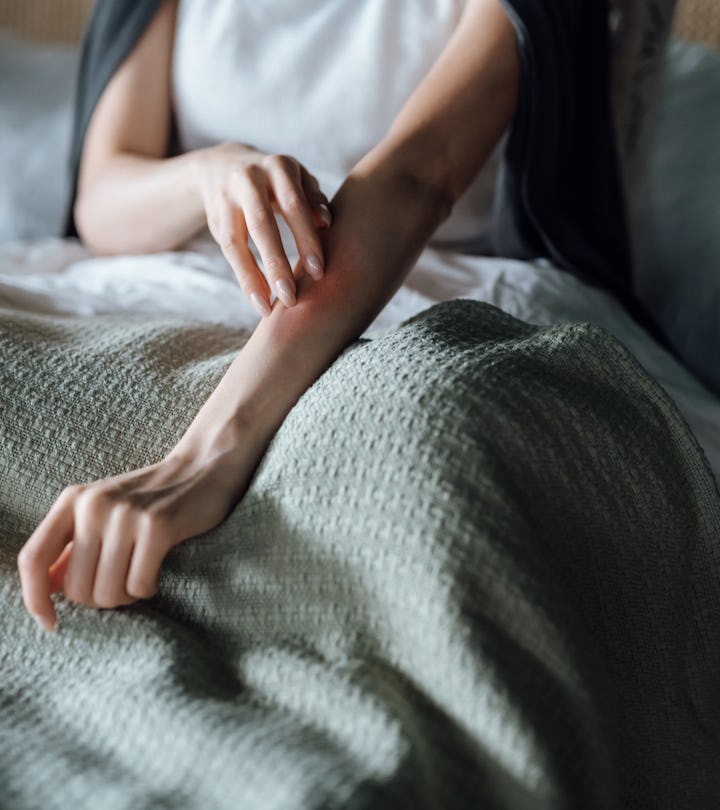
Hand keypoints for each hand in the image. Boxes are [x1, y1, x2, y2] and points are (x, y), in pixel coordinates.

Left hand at [17, 448, 248, 631]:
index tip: (51, 623)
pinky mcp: (159, 526)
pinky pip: (139, 585)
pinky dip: (147, 589)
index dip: (34, 598)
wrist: (205, 466)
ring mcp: (126, 514)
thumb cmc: (153, 497)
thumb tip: (46, 589)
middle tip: (121, 583)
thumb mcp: (104, 513)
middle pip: (76, 588)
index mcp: (73, 500)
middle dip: (100, 598)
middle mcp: (94, 505)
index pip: (33, 558)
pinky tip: (156, 573)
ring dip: (126, 596)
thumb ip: (72, 547)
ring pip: (107, 592)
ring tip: (139, 576)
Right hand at [196, 143, 332, 317]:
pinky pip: (228, 252)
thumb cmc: (278, 182)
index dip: (305, 239)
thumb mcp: (298, 182)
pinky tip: (258, 300)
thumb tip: (326, 223)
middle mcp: (248, 178)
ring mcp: (226, 198)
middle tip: (291, 299)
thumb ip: (314, 200)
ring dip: (253, 277)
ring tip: (269, 308)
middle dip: (276, 263)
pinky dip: (244, 278)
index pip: (294, 206)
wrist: (222, 166)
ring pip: (237, 241)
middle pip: (261, 225)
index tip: (318, 273)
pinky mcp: (214, 218)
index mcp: (279, 167)